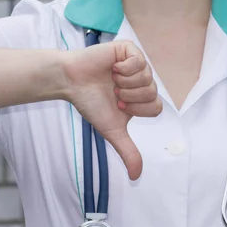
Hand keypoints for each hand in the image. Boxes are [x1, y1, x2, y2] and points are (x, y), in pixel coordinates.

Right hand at [62, 40, 161, 179]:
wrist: (71, 81)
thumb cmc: (90, 103)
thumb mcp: (112, 130)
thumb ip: (127, 151)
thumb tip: (135, 177)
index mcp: (141, 98)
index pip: (155, 108)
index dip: (135, 109)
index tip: (118, 105)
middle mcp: (142, 81)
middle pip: (152, 93)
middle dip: (129, 97)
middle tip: (114, 92)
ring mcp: (137, 64)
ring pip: (147, 77)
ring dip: (125, 83)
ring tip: (111, 80)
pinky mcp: (128, 49)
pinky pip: (138, 61)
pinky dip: (124, 68)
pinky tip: (112, 68)